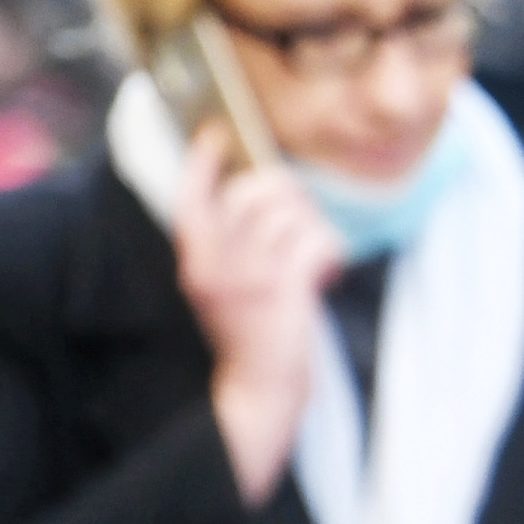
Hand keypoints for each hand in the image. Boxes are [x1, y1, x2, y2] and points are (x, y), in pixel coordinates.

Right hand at [176, 130, 341, 503]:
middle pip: (253, 190)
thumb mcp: (225, 285)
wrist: (259, 390)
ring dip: (314, 225)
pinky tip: (329, 269)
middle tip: (302, 214)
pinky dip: (333, 248)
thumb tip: (265, 196)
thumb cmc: (251, 336)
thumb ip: (232, 245)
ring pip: (291, 211)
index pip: (191, 195)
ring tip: (317, 252)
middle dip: (288, 192)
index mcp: (194, 259)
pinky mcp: (285, 290)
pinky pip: (318, 239)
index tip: (217, 134)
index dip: (203, 160)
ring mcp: (250, 276)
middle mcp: (216, 262)